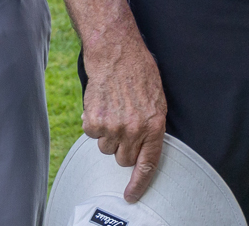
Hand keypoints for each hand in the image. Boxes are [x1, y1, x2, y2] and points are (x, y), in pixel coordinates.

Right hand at [82, 41, 168, 201]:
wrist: (116, 53)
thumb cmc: (139, 72)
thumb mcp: (156, 100)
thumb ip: (150, 126)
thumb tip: (140, 147)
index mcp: (155, 125)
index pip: (147, 163)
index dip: (138, 183)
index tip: (131, 195)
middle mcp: (135, 129)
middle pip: (123, 159)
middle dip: (122, 148)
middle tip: (123, 125)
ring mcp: (113, 127)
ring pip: (106, 148)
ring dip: (108, 135)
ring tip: (113, 109)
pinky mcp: (94, 121)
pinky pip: (91, 135)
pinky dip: (94, 123)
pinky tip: (101, 105)